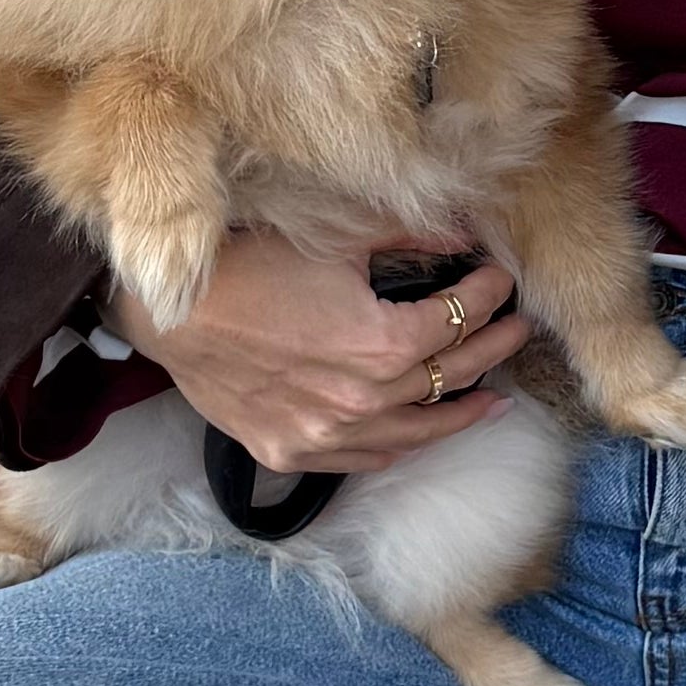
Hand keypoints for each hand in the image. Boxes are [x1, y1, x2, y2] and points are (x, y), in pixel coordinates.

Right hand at [129, 230, 532, 472]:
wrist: (167, 311)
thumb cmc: (246, 267)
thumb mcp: (333, 240)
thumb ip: (405, 236)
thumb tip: (459, 227)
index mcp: (382, 345)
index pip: (458, 322)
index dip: (486, 297)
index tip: (498, 279)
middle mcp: (363, 401)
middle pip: (449, 377)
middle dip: (491, 348)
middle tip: (518, 332)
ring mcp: (327, 435)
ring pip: (417, 432)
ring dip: (461, 413)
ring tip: (494, 399)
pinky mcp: (292, 451)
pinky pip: (365, 459)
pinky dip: (400, 444)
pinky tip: (418, 432)